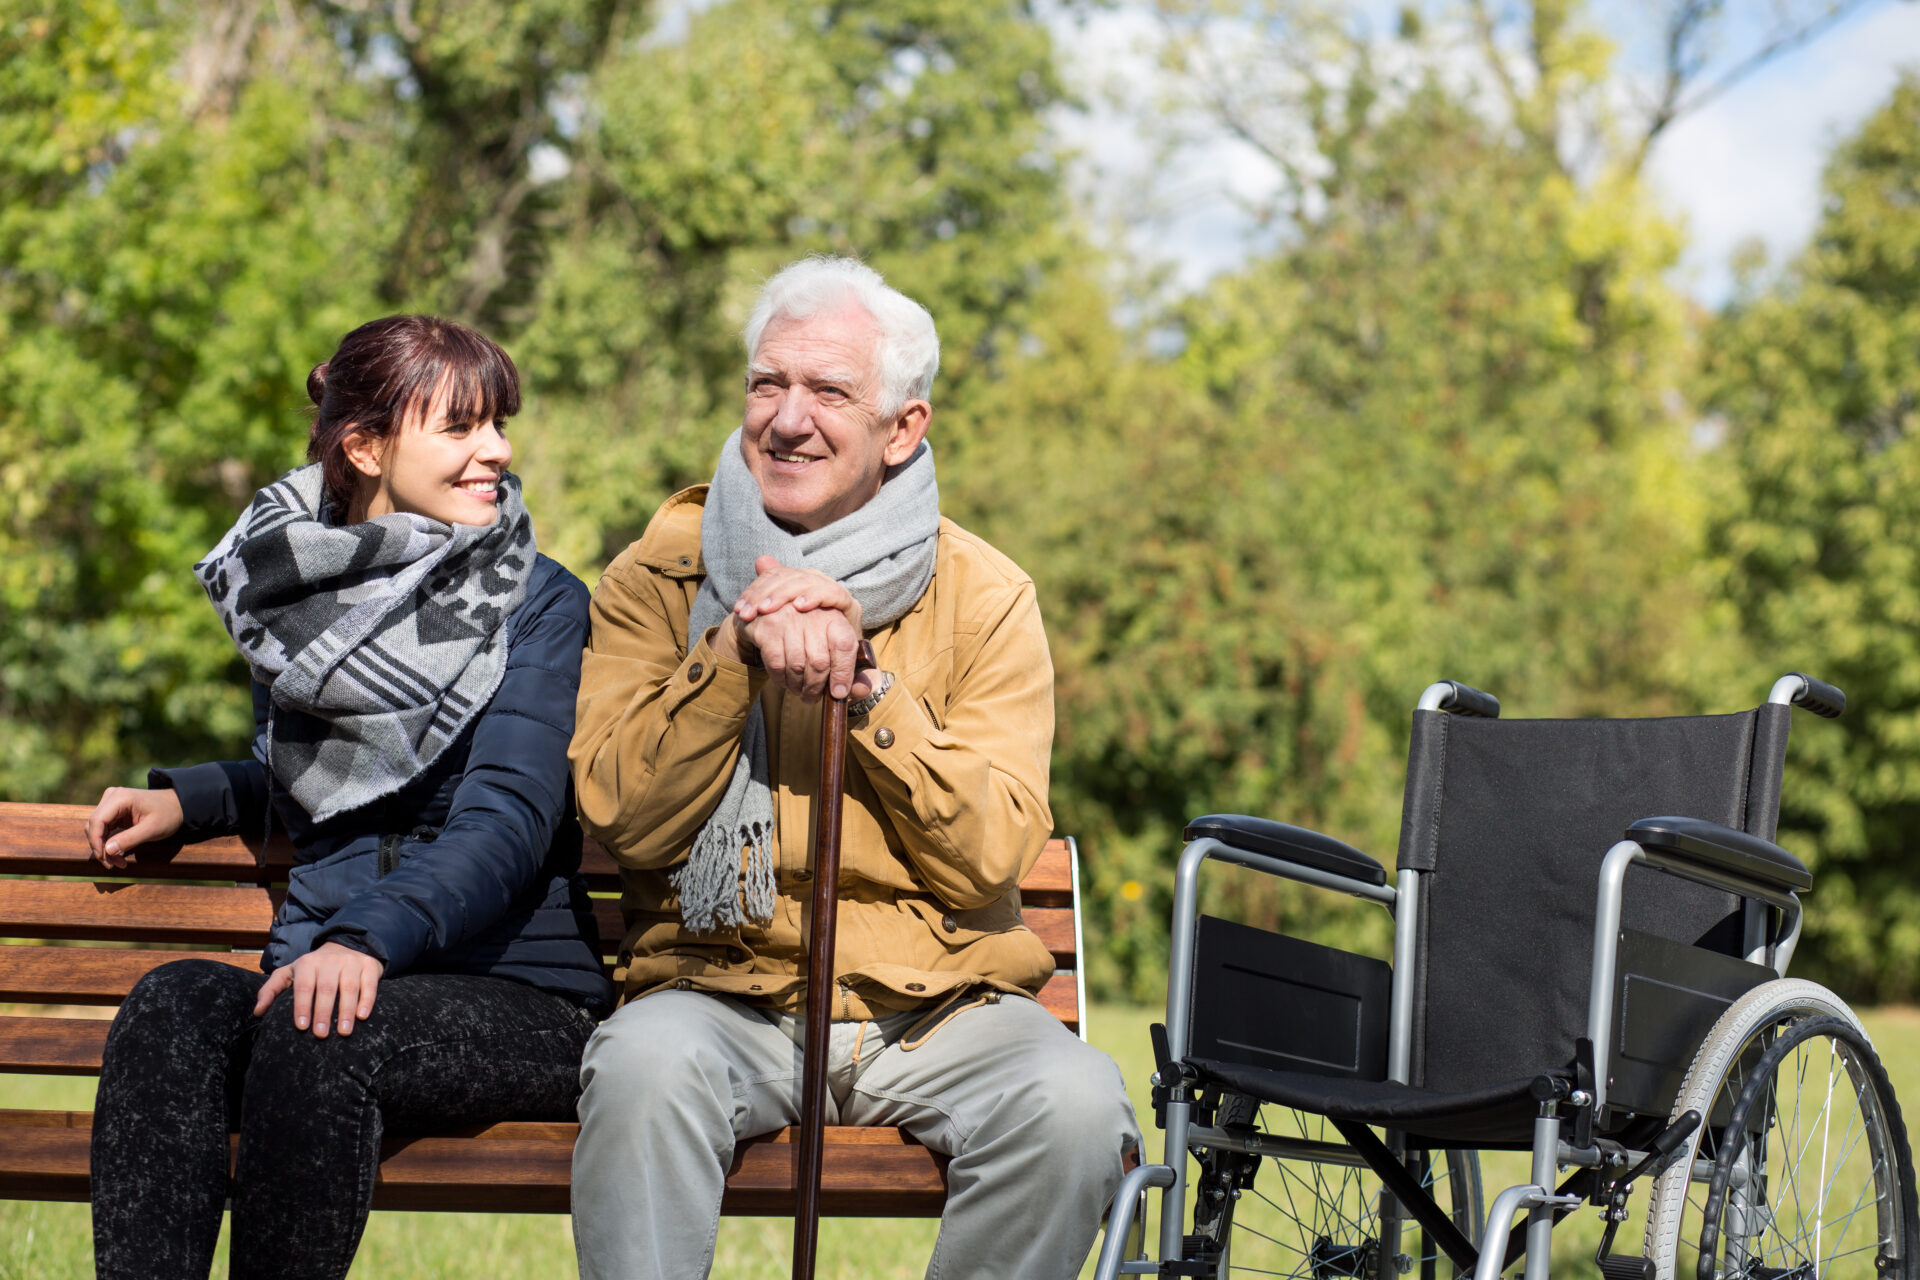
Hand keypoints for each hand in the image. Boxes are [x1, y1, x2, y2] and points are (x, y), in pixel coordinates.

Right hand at [85, 787, 184, 868]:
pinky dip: (108, 844)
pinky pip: (103, 829)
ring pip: (96, 829)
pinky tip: (117, 855)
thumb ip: (129, 839)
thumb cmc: (168, 815)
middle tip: (112, 865)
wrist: (178, 805)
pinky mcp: (113, 811)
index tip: (104, 859)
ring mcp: (111, 803)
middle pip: (93, 826)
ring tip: (118, 863)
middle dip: (100, 848)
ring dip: (103, 848)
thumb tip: (107, 851)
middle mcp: (111, 797)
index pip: (97, 821)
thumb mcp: (152, 829)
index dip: (96, 842)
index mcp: (120, 798)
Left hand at [253, 941, 383, 1037]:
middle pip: (327, 988)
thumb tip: (257, 1012)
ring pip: (349, 988)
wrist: (348, 945)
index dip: (302, 1006)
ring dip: (346, 1011)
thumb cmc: (314, 968)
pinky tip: (362, 1016)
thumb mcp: (290, 973)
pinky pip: (369, 985)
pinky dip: (366, 1001)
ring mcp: (352, 963)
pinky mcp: (370, 966)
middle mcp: (330, 961)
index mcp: (308, 963)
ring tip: (344, 1032)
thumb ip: (271, 990)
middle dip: (323, 1012)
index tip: (301, 1026)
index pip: (304, 986)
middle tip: (320, 1035)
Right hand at [724, 556, 873, 701]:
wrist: (771, 610)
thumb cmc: (812, 633)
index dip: (843, 673)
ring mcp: (789, 618)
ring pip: (797, 666)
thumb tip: (863, 691)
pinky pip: (776, 664)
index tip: (838, 693)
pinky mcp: (768, 627)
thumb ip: (853, 669)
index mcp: (837, 617)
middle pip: (819, 662)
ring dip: (798, 686)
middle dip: (816, 687)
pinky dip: (781, 679)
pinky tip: (785, 681)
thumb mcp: (836, 644)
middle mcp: (814, 614)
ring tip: (800, 691)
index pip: (845, 645)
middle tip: (813, 698)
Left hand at [732, 556, 861, 630]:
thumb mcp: (783, 620)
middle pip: (788, 577)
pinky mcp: (849, 604)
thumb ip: (770, 594)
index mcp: (800, 581)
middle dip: (764, 593)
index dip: (755, 589)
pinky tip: (799, 606)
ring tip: (766, 609)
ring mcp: (834, 591)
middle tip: (749, 613)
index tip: (739, 609)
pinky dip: (814, 596)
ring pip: (807, 581)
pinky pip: (832, 593)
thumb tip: (760, 559)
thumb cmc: (806, 639)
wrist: (836, 656)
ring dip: (784, 594)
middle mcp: (817, 581)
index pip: (775, 575)